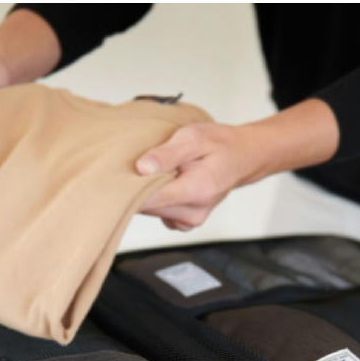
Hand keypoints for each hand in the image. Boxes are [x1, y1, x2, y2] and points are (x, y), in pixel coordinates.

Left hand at [135, 123, 264, 230]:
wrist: (241, 158)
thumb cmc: (219, 145)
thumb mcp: (194, 137)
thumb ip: (167, 153)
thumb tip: (142, 168)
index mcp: (197, 190)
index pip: (150, 199)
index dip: (129, 188)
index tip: (118, 176)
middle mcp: (194, 212)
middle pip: (148, 207)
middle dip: (139, 187)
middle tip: (144, 164)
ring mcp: (190, 221)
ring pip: (152, 211)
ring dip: (149, 192)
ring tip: (162, 171)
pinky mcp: (184, 223)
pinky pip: (159, 214)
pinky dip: (158, 200)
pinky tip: (168, 184)